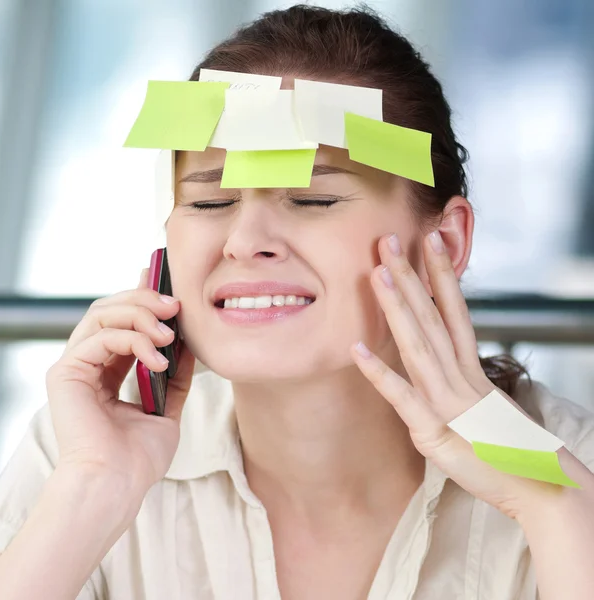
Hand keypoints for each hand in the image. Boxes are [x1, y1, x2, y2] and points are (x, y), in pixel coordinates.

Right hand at [46, 269, 194, 503]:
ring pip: (103, 314)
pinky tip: (157, 359)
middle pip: (110, 309)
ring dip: (141, 315)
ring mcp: (75, 366)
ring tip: (169, 334)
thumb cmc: (139, 457)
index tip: (167, 286)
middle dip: (145, 300)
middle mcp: (89, 364)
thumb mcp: (166, 407)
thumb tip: (189, 341)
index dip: (142, 299)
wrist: (117, 485)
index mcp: (107, 371)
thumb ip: (174, 374)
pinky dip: (133, 340)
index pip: (122, 322)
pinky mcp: (66, 372)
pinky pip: (100, 336)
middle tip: (175, 305)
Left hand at [350, 231, 569, 519]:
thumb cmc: (512, 450)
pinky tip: (357, 349)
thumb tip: (443, 366)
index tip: (433, 241)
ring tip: (378, 272)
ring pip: (419, 344)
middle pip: (433, 318)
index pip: (455, 313)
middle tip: (389, 240)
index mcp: (472, 371)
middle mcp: (461, 378)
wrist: (541, 490)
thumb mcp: (486, 408)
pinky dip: (380, 374)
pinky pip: (404, 398)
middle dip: (411, 277)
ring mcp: (448, 402)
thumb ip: (464, 385)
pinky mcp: (434, 431)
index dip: (443, 276)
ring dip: (397, 308)